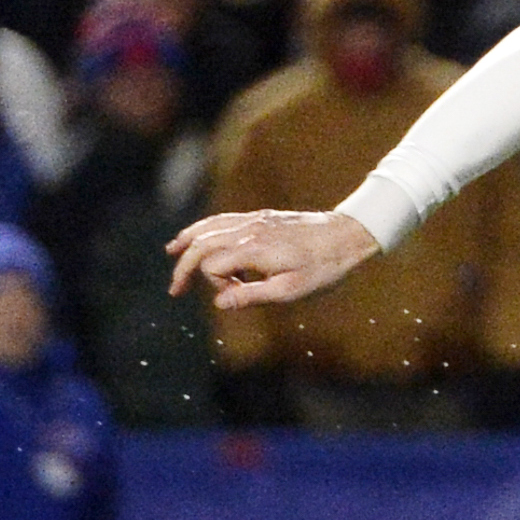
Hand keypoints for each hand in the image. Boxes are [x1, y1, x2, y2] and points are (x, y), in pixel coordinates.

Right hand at [167, 209, 378, 310]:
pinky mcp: (261, 217)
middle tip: (175, 290)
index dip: (217, 286)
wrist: (347, 236)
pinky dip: (205, 227)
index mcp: (253, 249)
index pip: (212, 266)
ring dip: (188, 241)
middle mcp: (249, 230)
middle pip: (202, 244)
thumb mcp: (291, 290)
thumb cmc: (322, 268)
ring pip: (209, 226)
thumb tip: (218, 303)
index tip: (237, 295)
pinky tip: (199, 234)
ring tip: (171, 252)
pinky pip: (224, 219)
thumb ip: (252, 295)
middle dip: (185, 267)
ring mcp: (254, 220)